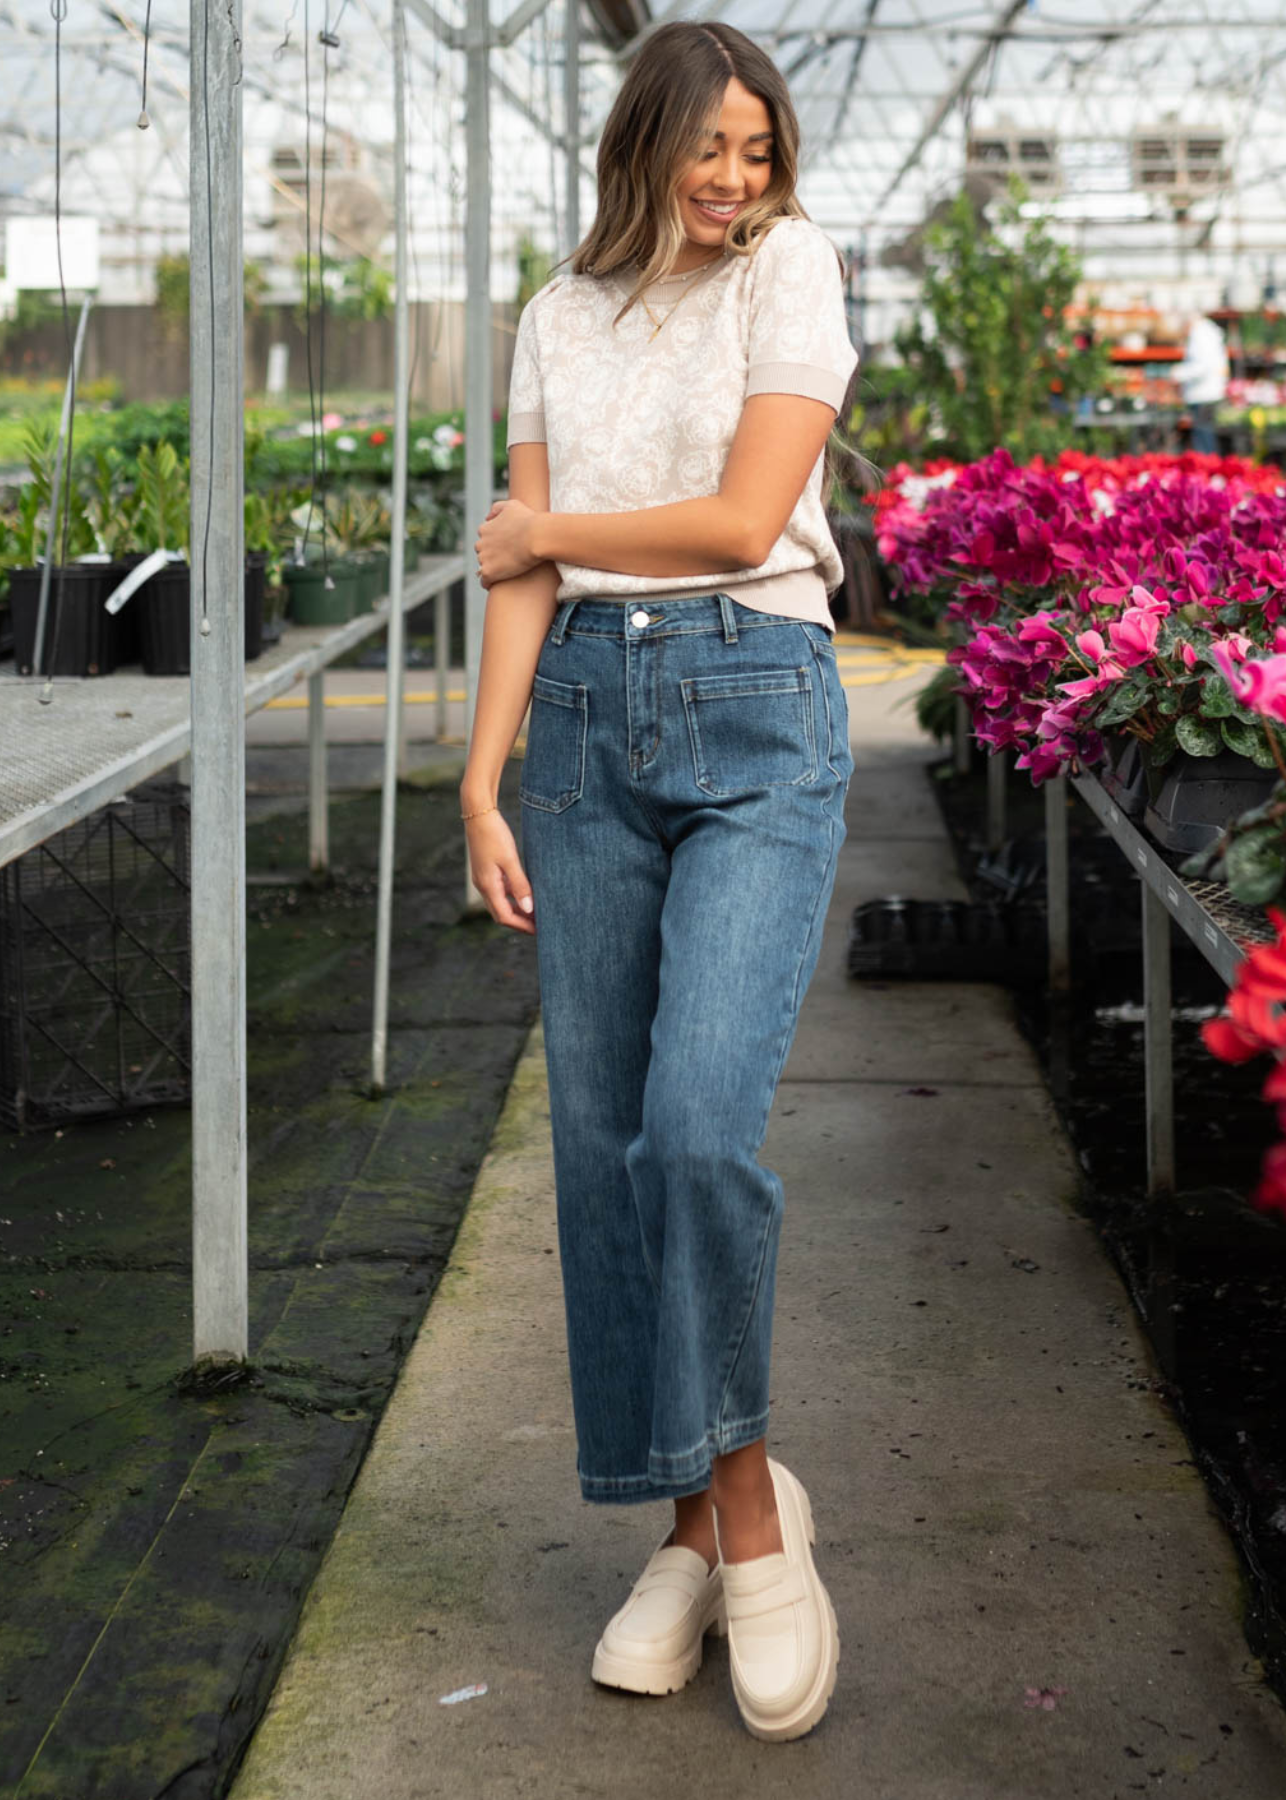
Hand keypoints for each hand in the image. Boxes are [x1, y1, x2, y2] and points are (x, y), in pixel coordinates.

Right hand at [463, 806, 535, 933]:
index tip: (539, 930)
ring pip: (501, 903)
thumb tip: (528, 908)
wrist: (478, 814)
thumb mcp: (510, 860)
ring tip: (536, 912)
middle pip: (502, 913)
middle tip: (540, 926)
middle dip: (520, 922)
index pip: (504, 917)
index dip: (522, 925)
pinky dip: (514, 897)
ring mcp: (484, 879)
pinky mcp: (487, 871)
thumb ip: (520, 885)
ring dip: (518, 910)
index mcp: (488, 886)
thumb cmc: (494, 835)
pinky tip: (527, 894)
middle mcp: (483, 886)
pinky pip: (501, 891)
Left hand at [476, 498, 539, 588]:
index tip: (504, 549)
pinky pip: (484, 581)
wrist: (537, 537)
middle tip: (507, 561)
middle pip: (482, 553)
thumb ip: (497, 508)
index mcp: (484, 529)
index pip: (484, 539)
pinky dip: (489, 584)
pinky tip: (496, 585)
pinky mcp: (489, 572)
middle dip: (491, 557)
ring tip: (506, 573)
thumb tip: (487, 517)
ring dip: (492, 570)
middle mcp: (480, 543)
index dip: (494, 544)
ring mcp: (484, 558)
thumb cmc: (529, 520)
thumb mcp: (512, 505)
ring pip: (483, 567)